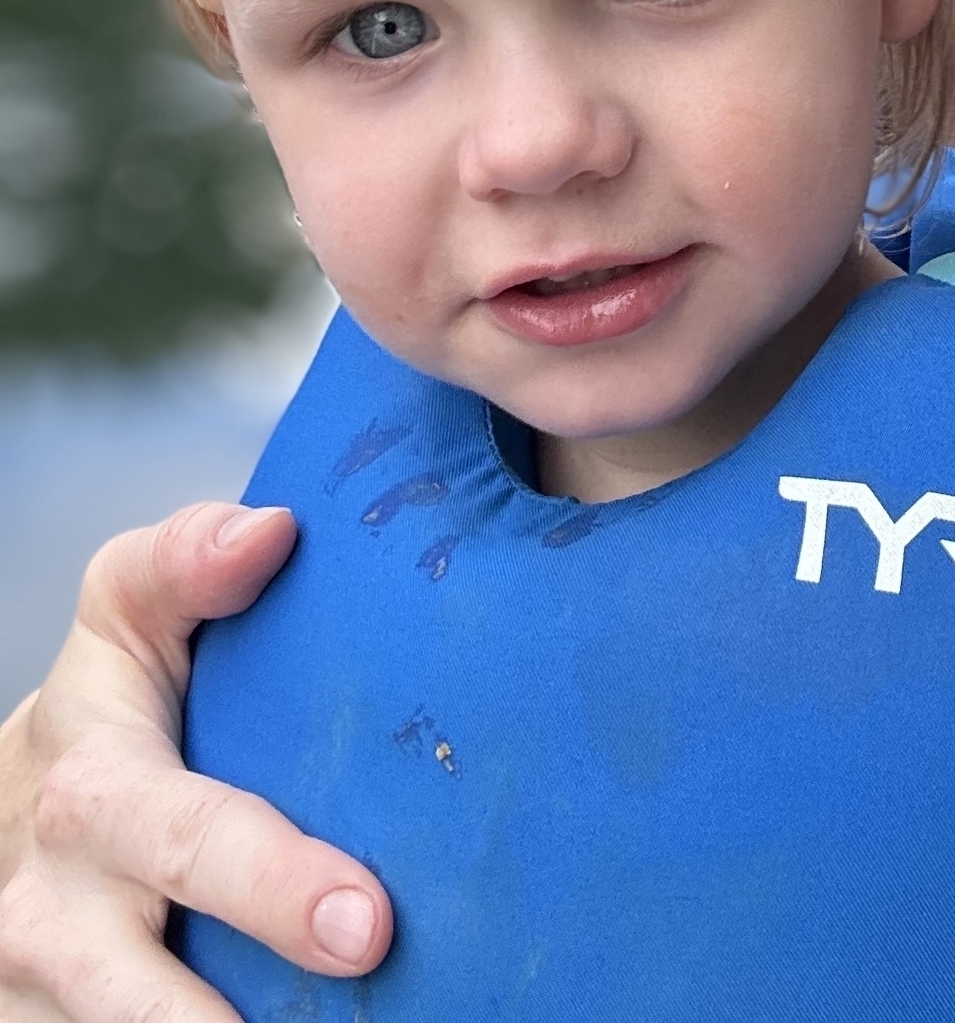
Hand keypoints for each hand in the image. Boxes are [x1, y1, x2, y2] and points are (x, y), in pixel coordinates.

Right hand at [0, 502, 390, 1018]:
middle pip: (147, 991)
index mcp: (88, 793)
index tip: (366, 920)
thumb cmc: (107, 710)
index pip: (187, 838)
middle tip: (362, 976)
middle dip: (244, 1010)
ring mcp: (44, 999)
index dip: (271, 882)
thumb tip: (270, 531)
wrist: (9, 818)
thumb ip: (187, 561)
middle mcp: (52, 914)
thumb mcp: (126, 614)